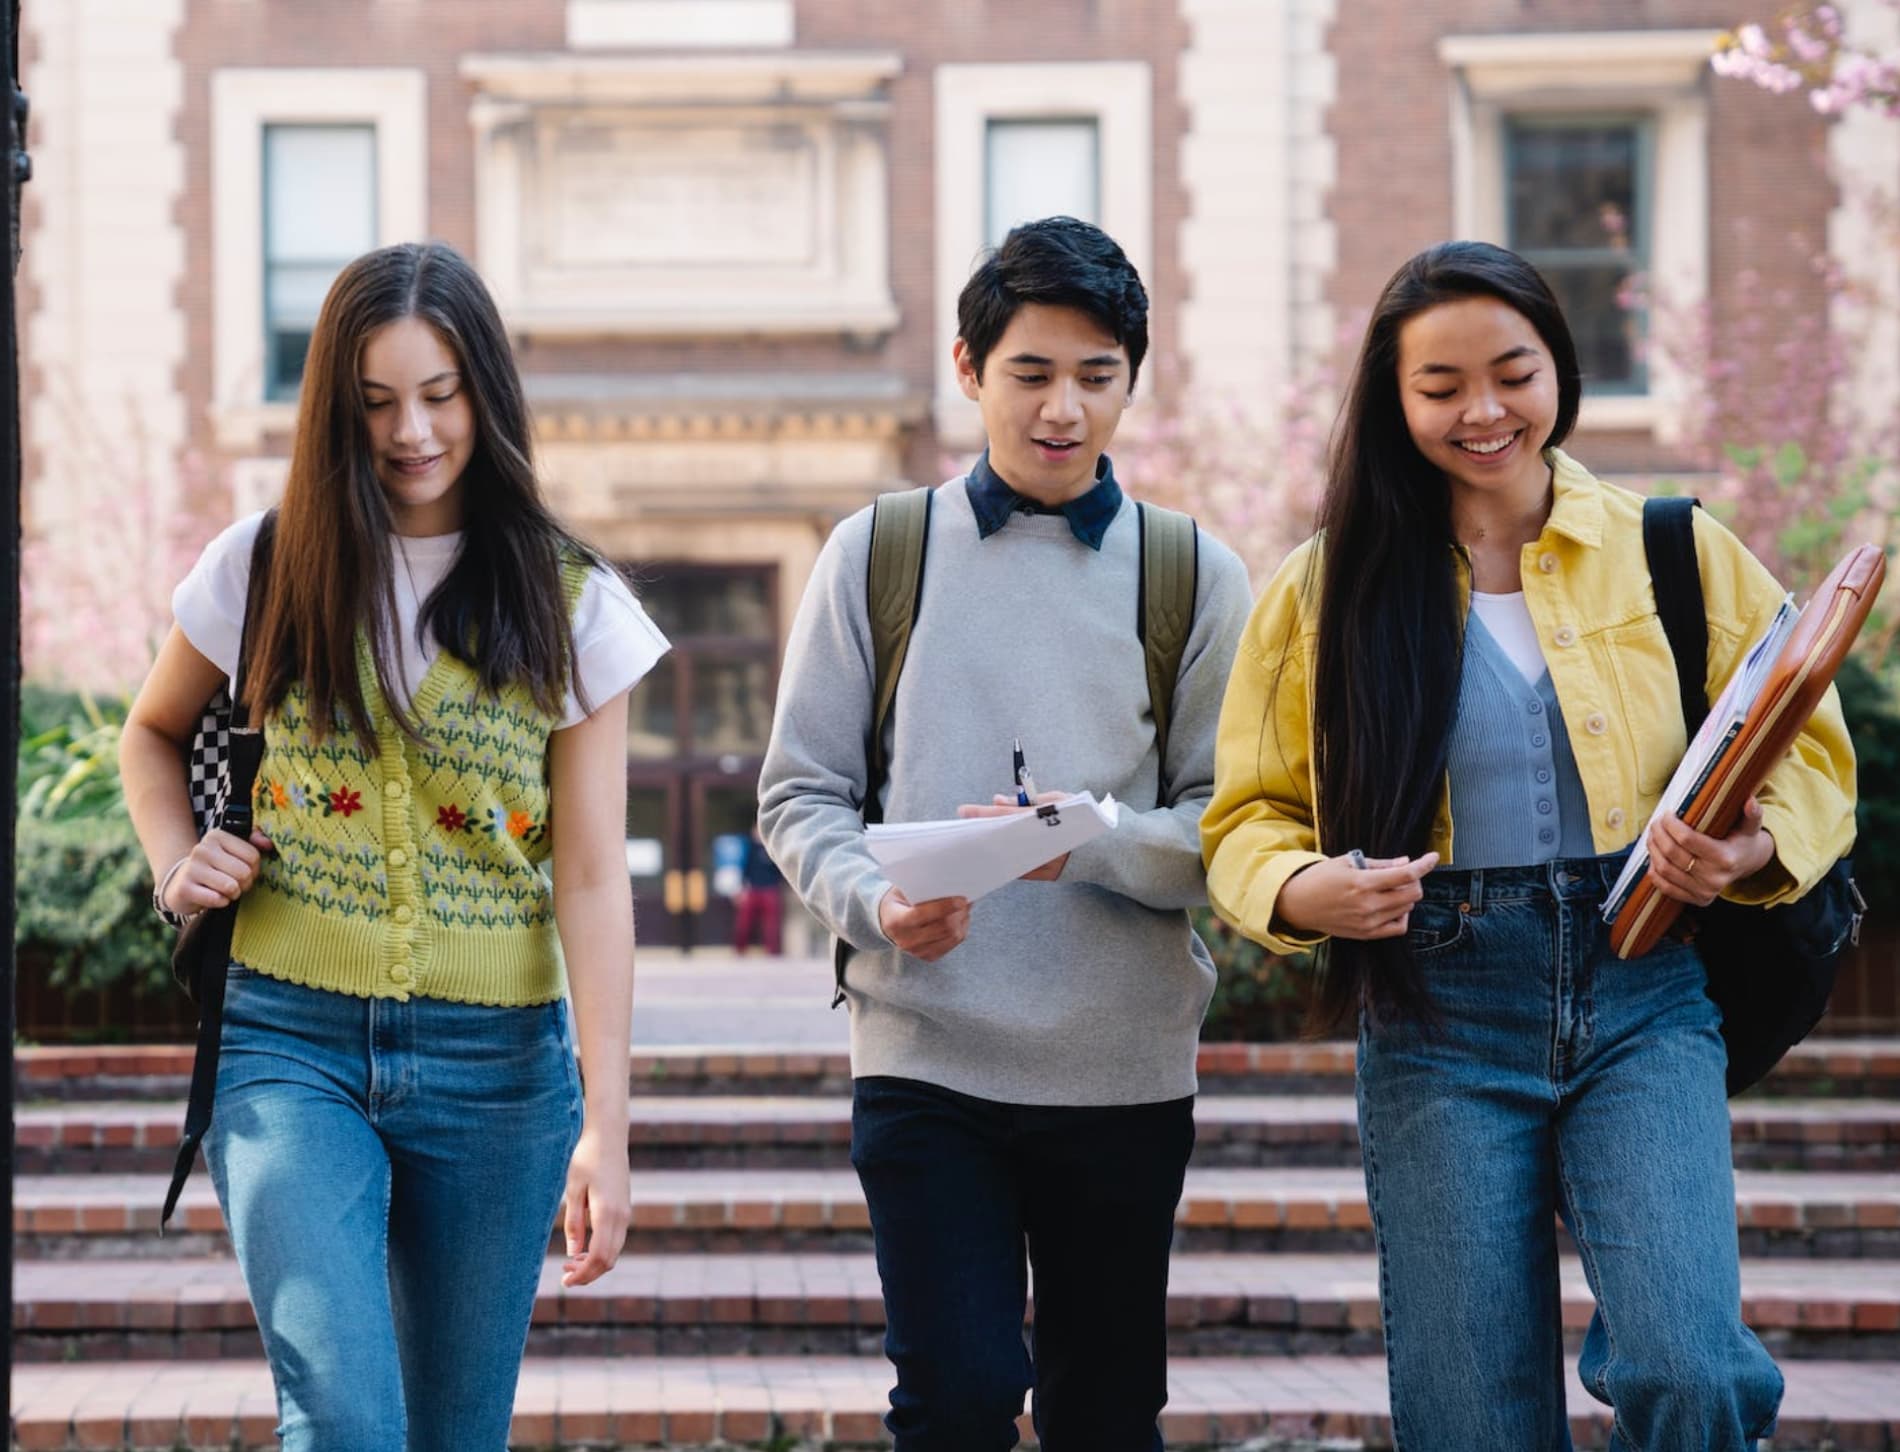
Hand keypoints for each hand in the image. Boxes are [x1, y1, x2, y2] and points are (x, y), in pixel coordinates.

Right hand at [163, 828, 274, 915]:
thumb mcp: (233, 850)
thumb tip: (268, 844)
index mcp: (217, 836)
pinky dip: (221, 902)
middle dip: (245, 884)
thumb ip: (254, 842)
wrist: (180, 883)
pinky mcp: (185, 888)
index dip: (255, 870)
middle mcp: (202, 849)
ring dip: (234, 894)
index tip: (244, 871)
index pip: (253, 856)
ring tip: (226, 891)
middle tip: (237, 884)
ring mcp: (191, 868)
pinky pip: (217, 899)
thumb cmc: (215, 867)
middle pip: (244, 872)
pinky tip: (214, 897)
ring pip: (231, 887)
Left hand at [559, 1119, 629, 1287]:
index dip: (583, 1275)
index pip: (599, 1257)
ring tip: (571, 1263)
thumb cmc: (587, 1159)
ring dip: (595, 1263)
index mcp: (607, 1213)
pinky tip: (584, 1247)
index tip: (566, 1282)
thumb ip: (574, 1223)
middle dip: (588, 1274)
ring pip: (614, 1252)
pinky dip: (602, 1251)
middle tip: (564, 1276)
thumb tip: (573, 1253)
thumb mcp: (574, 1190)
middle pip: (609, 1260)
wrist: (609, 1136)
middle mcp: (621, 1216)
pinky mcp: (625, 1209)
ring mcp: (626, 1213)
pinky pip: (616, 1240)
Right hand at [877, 887, 970, 960]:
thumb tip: (951, 887)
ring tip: (964, 908)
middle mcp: (906, 940)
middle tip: (967, 901)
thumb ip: (921, 888)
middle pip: (943, 927)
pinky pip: (953, 943)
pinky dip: (961, 930)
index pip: (922, 914)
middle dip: (959, 913)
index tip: (961, 899)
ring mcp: (917, 951)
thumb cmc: (898, 900)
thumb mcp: (902, 890)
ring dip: (962, 921)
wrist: (887, 921)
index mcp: (896, 921)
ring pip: (952, 936)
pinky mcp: (928, 956)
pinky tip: (959, 919)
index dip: (945, 906)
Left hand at [956, 792, 1069, 879]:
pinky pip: (1018, 870)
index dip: (984, 813)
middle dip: (982, 833)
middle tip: (961, 829)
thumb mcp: (1057, 800)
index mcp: (1044, 820)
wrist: (1105, 846)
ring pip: (1008, 857)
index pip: (1007, 816)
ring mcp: (1043, 861)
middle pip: (1003, 839)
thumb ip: (1026, 802)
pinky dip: (1004, 862)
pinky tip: (991, 855)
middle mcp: (1041, 843)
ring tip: (972, 841)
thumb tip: (998, 800)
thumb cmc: (1080, 817)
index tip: (964, 811)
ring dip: (990, 849)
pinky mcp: (1045, 875)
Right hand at [1274, 852, 1440, 940]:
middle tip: (1401, 874)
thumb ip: (1380, 864)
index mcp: (1362, 882)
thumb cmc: (1321, 878)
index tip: (1433, 857)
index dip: (1425, 864)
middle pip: (1413, 893)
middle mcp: (1368, 904)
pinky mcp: (1366, 934)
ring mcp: (1368, 922)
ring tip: (1389, 888)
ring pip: (1407, 908)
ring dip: (1406, 896)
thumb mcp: (1347, 862)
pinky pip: (1398, 927)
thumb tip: (1407, 862)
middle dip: (1414, 880)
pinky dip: (1402, 915)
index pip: (1406, 874)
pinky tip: (1392, 906)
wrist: (1298, 904)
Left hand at [1646, 796, 1775, 906]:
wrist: (1747, 864)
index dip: (1671, 824)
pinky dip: (1654, 870)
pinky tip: (1655, 856)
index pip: (1687, 839)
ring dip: (1653, 850)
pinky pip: (1665, 887)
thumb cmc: (1743, 840)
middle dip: (1659, 834)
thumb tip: (1750, 801)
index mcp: (1726, 859)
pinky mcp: (1697, 900)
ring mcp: (1705, 892)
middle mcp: (1715, 879)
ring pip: (1664, 869)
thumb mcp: (1750, 826)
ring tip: (1653, 835)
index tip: (1666, 814)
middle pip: (1672, 853)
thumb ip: (1752, 814)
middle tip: (1656, 822)